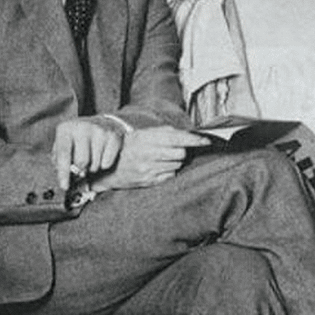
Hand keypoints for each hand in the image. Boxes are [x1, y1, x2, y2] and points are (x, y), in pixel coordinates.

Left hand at [53, 117, 125, 189]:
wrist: (102, 123)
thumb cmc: (79, 138)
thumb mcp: (64, 144)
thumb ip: (59, 160)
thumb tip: (64, 178)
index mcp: (66, 129)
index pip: (63, 154)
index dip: (63, 173)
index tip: (64, 186)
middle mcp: (83, 127)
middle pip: (81, 162)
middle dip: (81, 169)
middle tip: (82, 166)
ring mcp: (100, 130)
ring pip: (95, 164)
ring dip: (93, 167)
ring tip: (92, 158)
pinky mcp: (114, 136)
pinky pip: (107, 163)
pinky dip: (105, 164)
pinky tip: (102, 155)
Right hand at [90, 126, 210, 191]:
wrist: (107, 166)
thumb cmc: (129, 147)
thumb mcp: (143, 134)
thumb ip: (165, 132)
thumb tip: (188, 134)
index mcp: (147, 139)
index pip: (177, 138)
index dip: (194, 140)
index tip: (207, 141)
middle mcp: (148, 154)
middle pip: (180, 153)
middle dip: (182, 151)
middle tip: (174, 149)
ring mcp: (148, 169)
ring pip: (177, 165)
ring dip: (175, 161)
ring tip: (162, 158)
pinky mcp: (148, 181)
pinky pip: (170, 175)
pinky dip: (168, 171)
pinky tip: (158, 167)